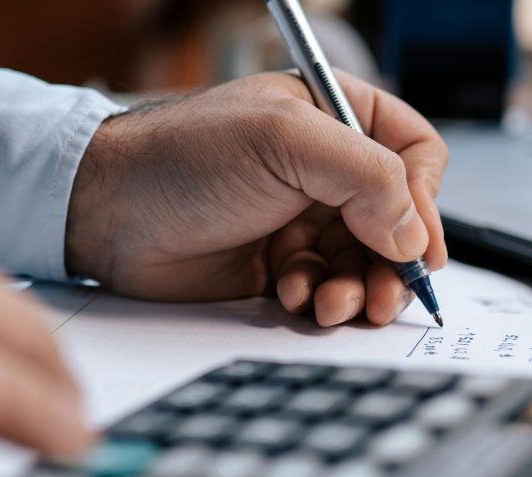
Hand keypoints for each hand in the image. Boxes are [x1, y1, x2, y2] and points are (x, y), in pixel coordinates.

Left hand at [66, 70, 448, 326]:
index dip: (425, 203)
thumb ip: (365, 177)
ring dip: (355, 288)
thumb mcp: (285, 142)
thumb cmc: (183, 156)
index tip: (419, 248)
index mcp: (335, 118)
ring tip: (329, 303)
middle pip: (396, 222)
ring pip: (362, 263)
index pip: (414, 156)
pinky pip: (323, 289)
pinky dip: (316, 299)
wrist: (106, 212)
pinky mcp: (277, 264)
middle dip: (392, 264)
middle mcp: (324, 169)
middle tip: (382, 298)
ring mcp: (301, 218)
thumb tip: (413, 235)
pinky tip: (289, 294)